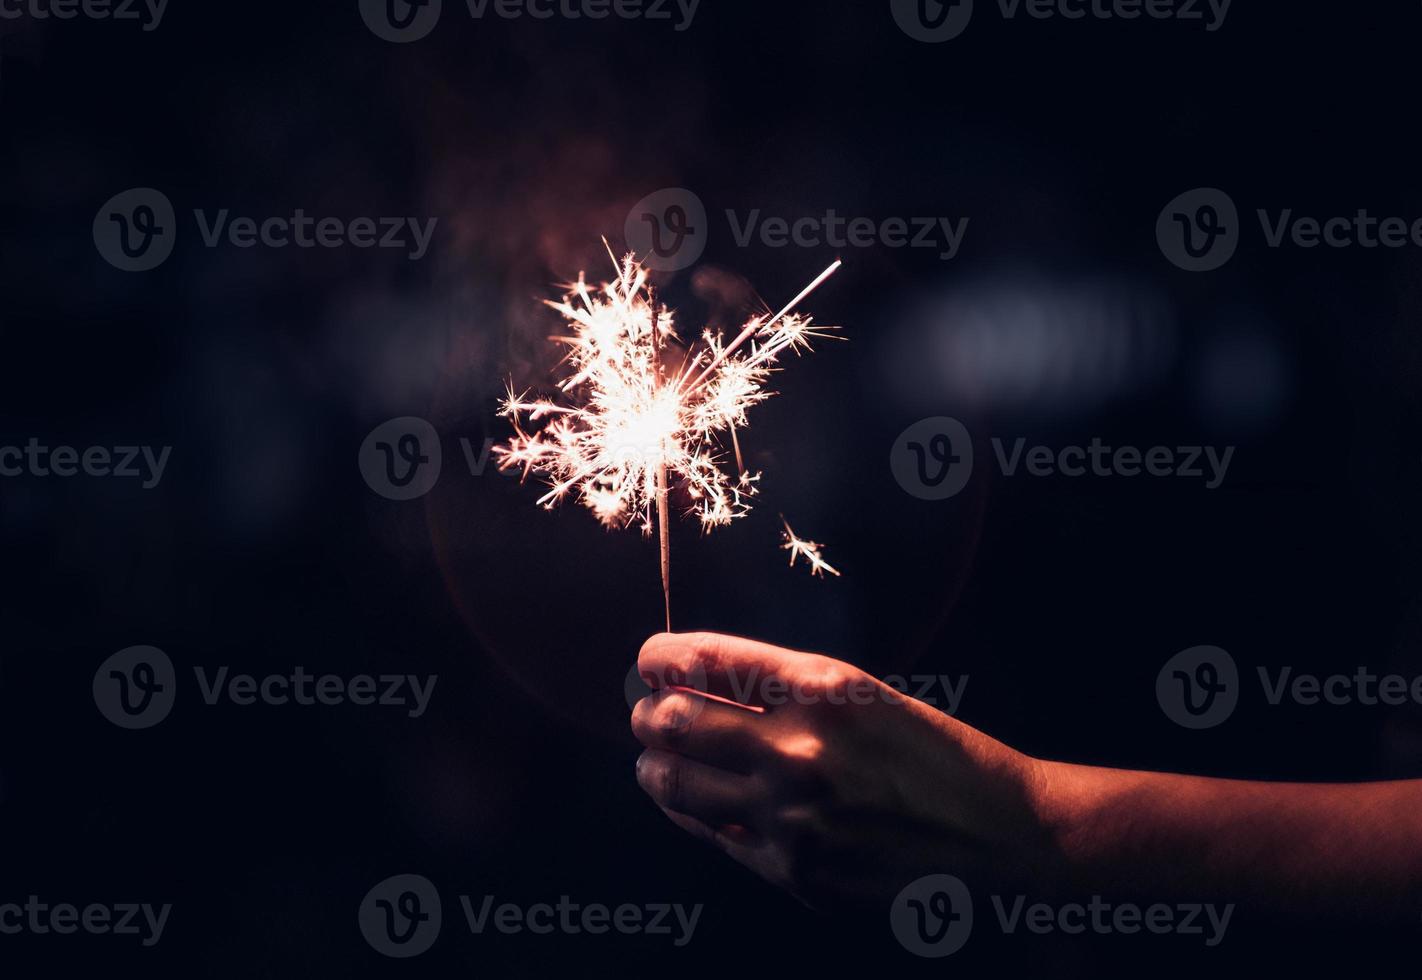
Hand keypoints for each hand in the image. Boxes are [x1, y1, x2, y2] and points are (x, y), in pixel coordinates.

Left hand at [631, 632, 1058, 909]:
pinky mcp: (793, 871)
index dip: (661, 656)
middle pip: (674, 719)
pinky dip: (689, 811)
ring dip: (654, 764)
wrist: (1002, 837)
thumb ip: (783, 687)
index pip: (705, 658)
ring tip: (654, 757)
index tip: (650, 659)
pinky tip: (688, 800)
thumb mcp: (865, 695)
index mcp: (824, 688)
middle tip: (645, 710)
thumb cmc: (936, 755)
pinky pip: (711, 834)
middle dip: (648, 711)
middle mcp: (799, 747)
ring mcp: (791, 815)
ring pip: (675, 782)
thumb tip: (696, 680)